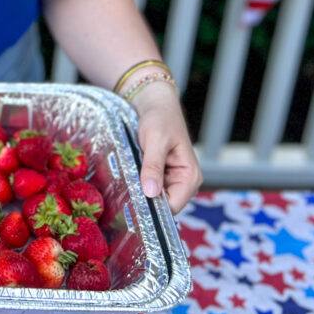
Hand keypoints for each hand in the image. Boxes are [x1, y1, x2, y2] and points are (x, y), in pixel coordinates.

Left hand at [131, 82, 201, 214]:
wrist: (156, 105)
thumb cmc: (160, 119)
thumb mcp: (155, 141)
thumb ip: (153, 166)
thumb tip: (151, 193)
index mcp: (190, 177)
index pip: (173, 206)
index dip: (154, 208)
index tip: (132, 204)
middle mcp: (184, 183)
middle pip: (163, 205)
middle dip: (145, 200)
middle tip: (124, 193)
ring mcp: (172, 180)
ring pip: (154, 197)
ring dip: (140, 191)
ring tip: (125, 182)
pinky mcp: (161, 176)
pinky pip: (149, 188)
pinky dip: (139, 184)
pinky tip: (129, 177)